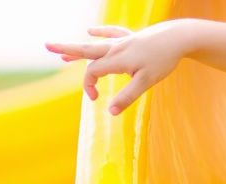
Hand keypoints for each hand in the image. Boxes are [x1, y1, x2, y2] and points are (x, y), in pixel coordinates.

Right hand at [44, 21, 190, 114]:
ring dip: (78, 48)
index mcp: (117, 59)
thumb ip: (127, 96)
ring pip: (96, 44)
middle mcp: (116, 47)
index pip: (93, 72)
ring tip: (61, 53)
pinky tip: (90, 30)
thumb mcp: (146, 82)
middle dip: (67, 50)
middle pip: (86, 50)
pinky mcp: (132, 36)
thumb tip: (110, 112)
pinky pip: (112, 32)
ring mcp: (123, 40)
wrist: (179, 37)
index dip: (89, 86)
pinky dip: (101, 32)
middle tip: (47, 46)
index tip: (95, 99)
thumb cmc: (163, 60)